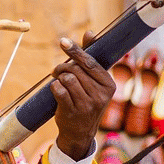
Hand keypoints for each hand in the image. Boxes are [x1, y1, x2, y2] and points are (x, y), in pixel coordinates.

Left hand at [50, 31, 114, 160]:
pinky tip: (56, 90)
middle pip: (76, 69)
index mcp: (109, 84)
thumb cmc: (86, 100)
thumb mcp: (93, 81)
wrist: (80, 132)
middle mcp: (101, 95)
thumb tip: (90, 32)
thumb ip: (90, 57)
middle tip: (57, 70)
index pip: (90, 62)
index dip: (76, 51)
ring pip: (67, 78)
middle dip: (63, 67)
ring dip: (58, 77)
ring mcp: (87, 105)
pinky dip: (54, 87)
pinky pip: (58, 90)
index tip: (63, 42)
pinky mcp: (73, 111)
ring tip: (58, 81)